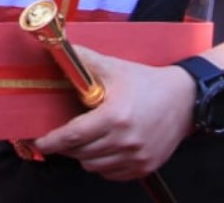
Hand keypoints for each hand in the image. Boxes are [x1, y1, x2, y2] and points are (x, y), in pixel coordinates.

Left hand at [31, 48, 194, 180]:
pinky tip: (104, 148)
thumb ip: (84, 60)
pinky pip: (112, 174)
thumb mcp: (114, 67)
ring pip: (94, 166)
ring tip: (86, 139)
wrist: (183, 98)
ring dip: (84, 155)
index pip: (74, 136)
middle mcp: (126, 140)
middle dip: (67, 146)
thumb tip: (59, 49)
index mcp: (115, 116)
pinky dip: (102, 165)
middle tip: (63, 135)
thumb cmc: (146, 81)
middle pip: (81, 153)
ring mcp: (136, 157)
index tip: (39, 142)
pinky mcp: (145, 167)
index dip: (52, 141)